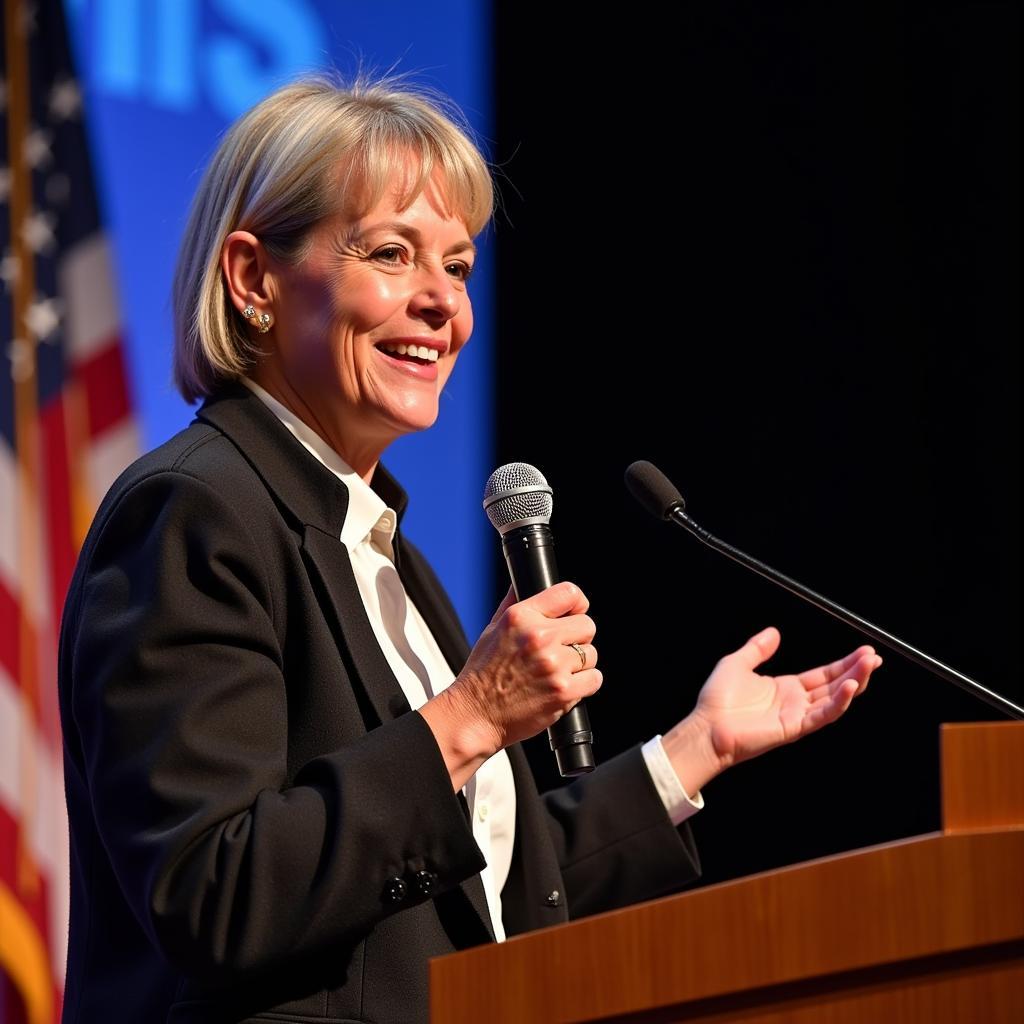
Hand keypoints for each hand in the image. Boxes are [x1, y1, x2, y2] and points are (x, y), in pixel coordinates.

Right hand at [419, 582, 602, 789]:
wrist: (475, 714)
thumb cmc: (483, 674)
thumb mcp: (493, 629)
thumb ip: (513, 603)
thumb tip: (524, 581)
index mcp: (521, 617)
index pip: (569, 593)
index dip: (578, 603)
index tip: (576, 612)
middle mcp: (538, 637)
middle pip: (587, 625)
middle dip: (578, 638)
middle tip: (562, 650)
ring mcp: (553, 665)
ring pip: (591, 654)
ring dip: (580, 664)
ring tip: (557, 672)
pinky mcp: (563, 691)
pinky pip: (594, 679)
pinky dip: (585, 684)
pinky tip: (565, 686)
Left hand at [663, 627, 880, 794]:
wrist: (706, 727)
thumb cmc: (717, 701)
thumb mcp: (737, 663)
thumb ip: (758, 649)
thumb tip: (774, 632)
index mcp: (786, 688)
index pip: (823, 675)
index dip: (844, 664)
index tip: (863, 651)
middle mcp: (796, 702)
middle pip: (834, 685)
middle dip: (856, 671)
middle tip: (874, 657)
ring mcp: (798, 716)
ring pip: (835, 699)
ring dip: (854, 682)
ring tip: (869, 665)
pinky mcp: (795, 728)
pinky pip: (823, 715)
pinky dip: (839, 702)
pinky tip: (850, 686)